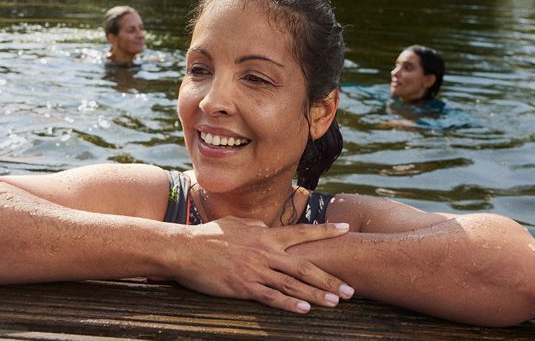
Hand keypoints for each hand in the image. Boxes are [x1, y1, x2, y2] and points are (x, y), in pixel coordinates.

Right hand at [172, 217, 354, 313]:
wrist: (184, 249)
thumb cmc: (208, 235)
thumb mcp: (236, 224)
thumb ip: (256, 227)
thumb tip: (268, 229)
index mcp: (265, 235)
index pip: (302, 232)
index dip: (326, 232)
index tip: (347, 230)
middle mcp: (265, 252)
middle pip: (305, 266)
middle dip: (330, 279)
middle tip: (351, 289)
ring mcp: (255, 270)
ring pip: (292, 285)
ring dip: (316, 295)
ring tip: (336, 303)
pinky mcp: (243, 287)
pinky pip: (271, 298)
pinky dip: (289, 305)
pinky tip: (305, 310)